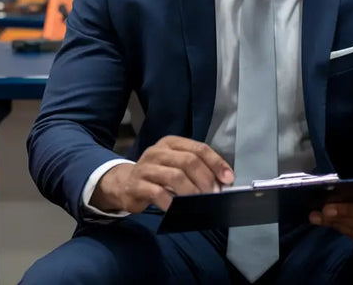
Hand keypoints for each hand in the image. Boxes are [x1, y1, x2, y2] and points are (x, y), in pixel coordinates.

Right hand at [91, 136, 233, 212]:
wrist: (124, 184)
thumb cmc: (157, 176)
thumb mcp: (175, 166)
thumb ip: (196, 170)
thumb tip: (222, 183)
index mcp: (171, 143)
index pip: (199, 148)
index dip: (216, 163)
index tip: (228, 179)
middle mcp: (158, 151)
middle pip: (188, 161)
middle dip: (205, 179)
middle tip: (213, 194)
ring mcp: (145, 167)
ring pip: (175, 176)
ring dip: (192, 192)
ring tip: (200, 203)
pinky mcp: (136, 185)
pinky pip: (158, 193)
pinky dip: (173, 203)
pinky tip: (180, 210)